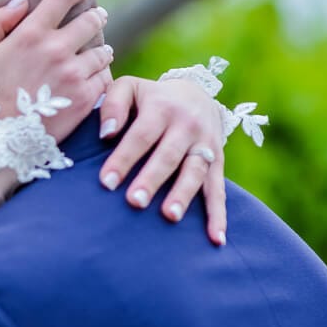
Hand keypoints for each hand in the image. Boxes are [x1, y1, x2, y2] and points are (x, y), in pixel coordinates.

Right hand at [0, 0, 112, 140]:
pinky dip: (101, 76)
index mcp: (30, 34)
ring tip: (99, 54)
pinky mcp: (85, 98)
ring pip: (103, 51)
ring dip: (102, 50)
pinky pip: (104, 78)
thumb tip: (23, 0)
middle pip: (92, 21)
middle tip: (98, 17)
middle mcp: (56, 49)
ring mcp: (74, 74)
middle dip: (97, 17)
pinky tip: (95, 78)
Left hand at [97, 76, 227, 244]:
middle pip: (168, 156)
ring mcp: (206, 145)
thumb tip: (106, 134)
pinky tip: (216, 238)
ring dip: (183, 195)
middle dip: (151, 179)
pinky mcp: (218, 162)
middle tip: (134, 202)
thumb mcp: (130, 87)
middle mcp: (187, 125)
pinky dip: (219, 215)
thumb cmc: (150, 97)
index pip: (140, 136)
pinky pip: (219, 189)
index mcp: (162, 108)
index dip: (123, 159)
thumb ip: (113, 104)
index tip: (106, 182)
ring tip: (169, 216)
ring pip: (195, 172)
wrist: (196, 93)